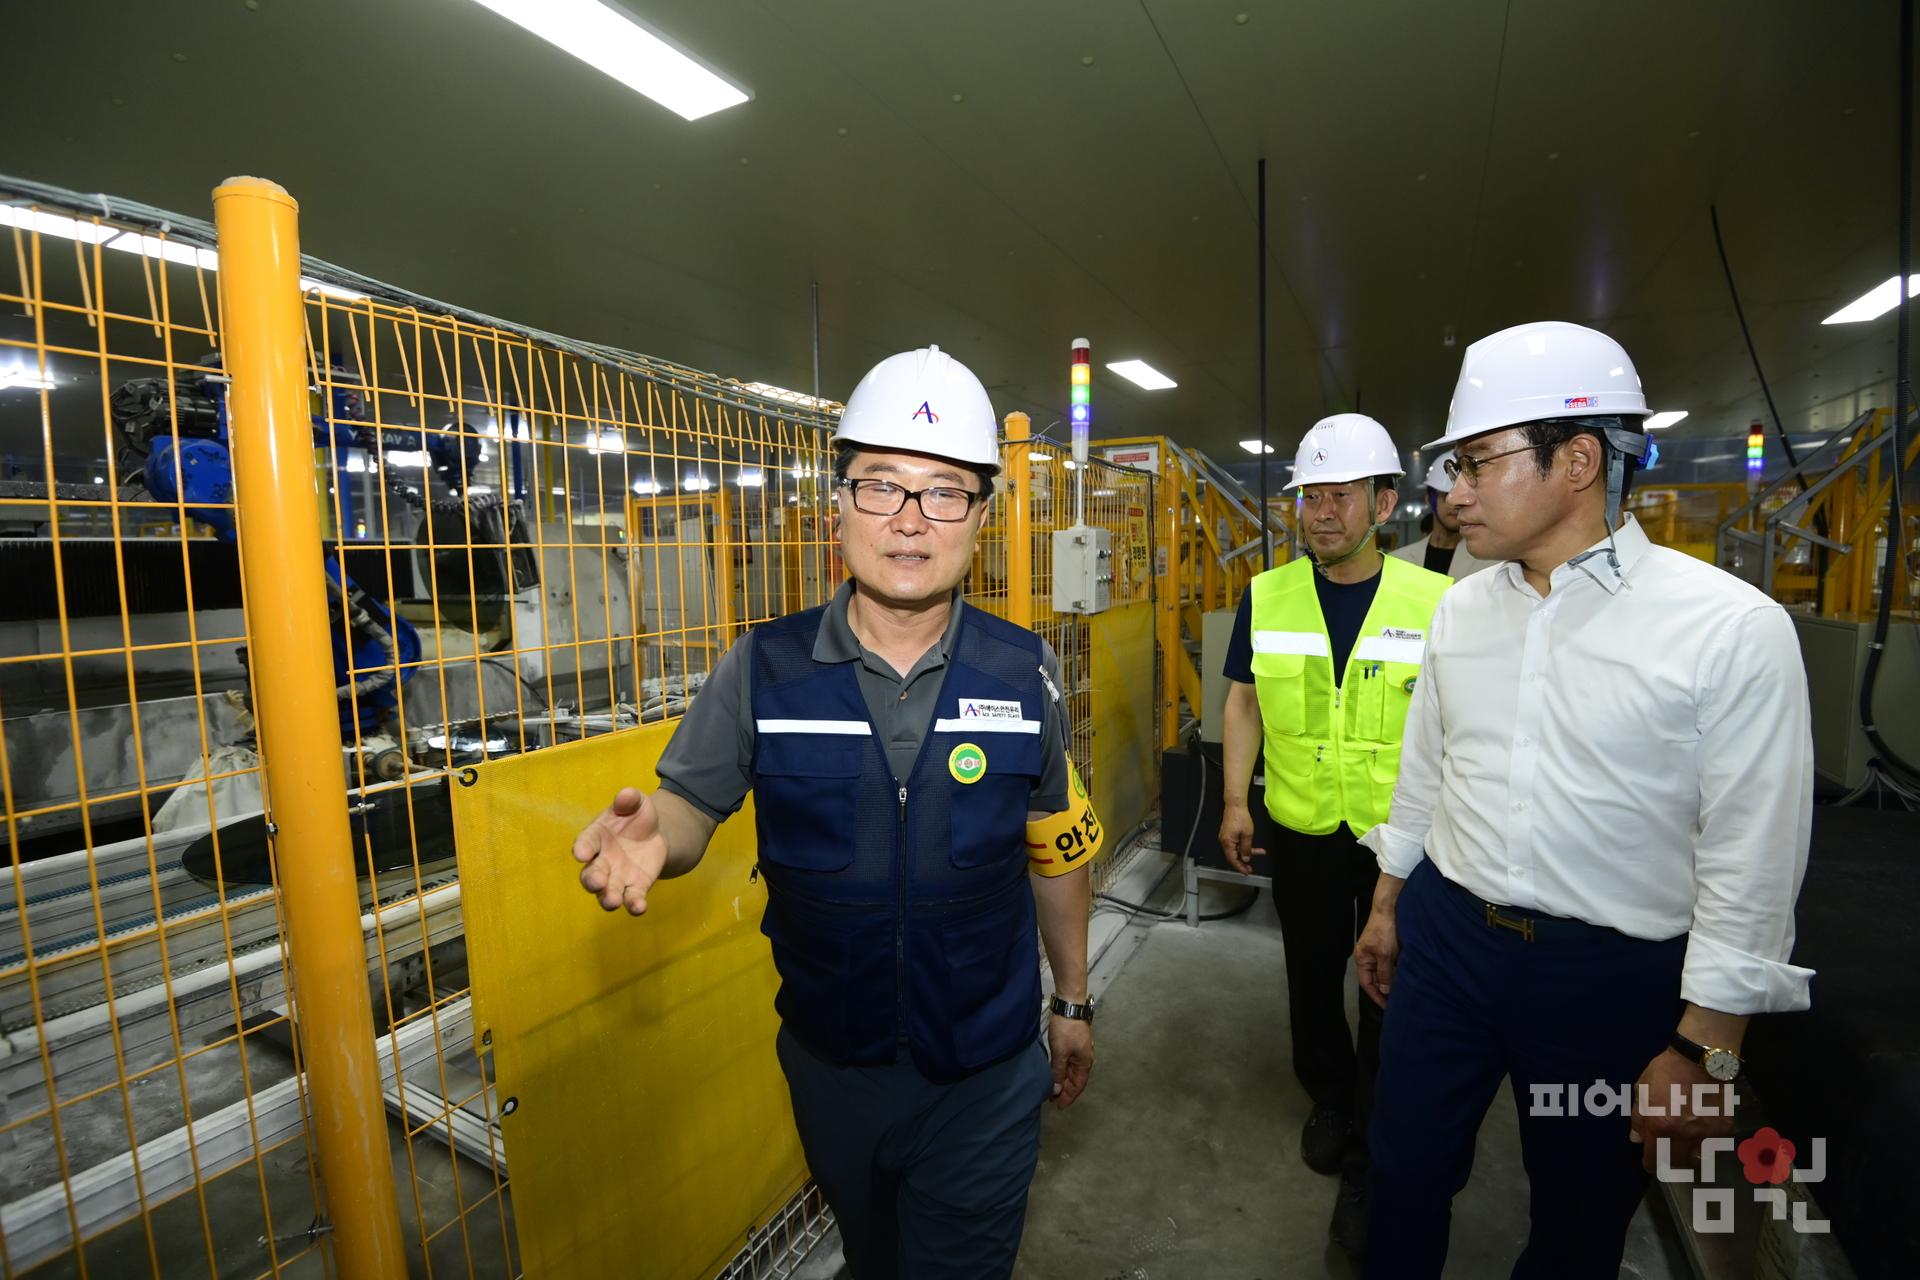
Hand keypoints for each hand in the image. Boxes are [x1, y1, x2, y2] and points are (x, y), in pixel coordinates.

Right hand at [572, 787, 670, 914]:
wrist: (653, 835)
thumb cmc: (635, 817)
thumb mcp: (636, 802)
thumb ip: (629, 799)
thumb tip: (626, 795)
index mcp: (596, 837)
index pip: (585, 843)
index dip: (582, 848)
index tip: (581, 853)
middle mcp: (601, 861)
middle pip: (591, 874)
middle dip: (592, 879)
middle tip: (596, 882)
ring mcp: (617, 877)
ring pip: (607, 892)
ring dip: (608, 897)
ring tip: (613, 901)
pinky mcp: (636, 887)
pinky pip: (632, 898)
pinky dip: (634, 904)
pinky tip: (639, 907)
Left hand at [1047, 1015, 1094, 1108]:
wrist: (1069, 1007)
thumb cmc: (1066, 1030)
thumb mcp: (1060, 1053)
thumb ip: (1058, 1072)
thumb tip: (1057, 1089)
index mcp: (1084, 1063)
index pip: (1078, 1086)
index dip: (1069, 1097)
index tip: (1059, 1106)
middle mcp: (1085, 1059)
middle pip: (1076, 1080)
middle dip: (1065, 1091)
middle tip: (1053, 1100)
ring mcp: (1080, 1051)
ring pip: (1072, 1072)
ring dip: (1063, 1081)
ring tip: (1053, 1089)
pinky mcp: (1074, 1044)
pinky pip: (1069, 1064)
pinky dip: (1063, 1071)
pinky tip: (1056, 1073)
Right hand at [1218, 802, 1255, 873]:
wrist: (1235, 805)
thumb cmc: (1240, 817)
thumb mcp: (1247, 835)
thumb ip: (1246, 848)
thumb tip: (1245, 859)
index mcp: (1227, 842)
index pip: (1232, 859)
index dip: (1239, 867)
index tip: (1246, 872)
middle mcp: (1224, 841)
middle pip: (1233, 856)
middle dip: (1243, 862)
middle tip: (1250, 868)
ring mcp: (1226, 838)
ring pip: (1236, 850)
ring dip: (1246, 853)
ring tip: (1257, 853)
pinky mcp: (1229, 834)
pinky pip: (1236, 844)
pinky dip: (1244, 846)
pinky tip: (1252, 847)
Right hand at [1355, 903, 1398, 1007]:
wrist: (1390, 908)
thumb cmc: (1384, 931)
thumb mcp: (1385, 954)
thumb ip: (1384, 974)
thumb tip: (1385, 991)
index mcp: (1362, 959)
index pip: (1366, 983)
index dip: (1376, 996)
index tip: (1387, 1006)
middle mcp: (1367, 957)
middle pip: (1375, 978)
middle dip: (1385, 989)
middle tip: (1397, 1000)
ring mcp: (1377, 952)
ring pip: (1384, 972)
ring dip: (1392, 980)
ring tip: (1402, 990)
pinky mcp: (1386, 947)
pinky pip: (1389, 964)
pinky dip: (1396, 971)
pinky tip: (1404, 976)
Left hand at [1630, 1049, 1735, 1173]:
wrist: (1701, 1059)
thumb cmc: (1665, 1071)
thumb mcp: (1641, 1091)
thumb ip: (1638, 1118)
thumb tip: (1637, 1139)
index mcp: (1660, 1127)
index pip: (1653, 1160)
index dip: (1650, 1163)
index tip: (1650, 1160)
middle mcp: (1683, 1136)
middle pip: (1677, 1165)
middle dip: (1670, 1161)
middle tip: (1668, 1150)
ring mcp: (1706, 1134)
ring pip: (1697, 1157)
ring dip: (1689, 1153)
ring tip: (1685, 1139)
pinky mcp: (1723, 1129)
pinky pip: (1712, 1142)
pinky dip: (1706, 1139)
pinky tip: (1701, 1124)